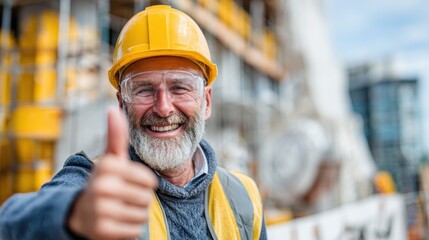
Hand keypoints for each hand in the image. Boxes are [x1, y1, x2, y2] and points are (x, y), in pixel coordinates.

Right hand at [68, 108, 157, 239]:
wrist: (82, 212)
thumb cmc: (104, 182)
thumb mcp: (111, 159)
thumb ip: (116, 136)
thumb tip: (113, 108)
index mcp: (106, 166)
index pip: (149, 180)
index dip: (145, 184)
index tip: (129, 183)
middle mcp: (100, 186)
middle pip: (147, 198)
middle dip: (140, 200)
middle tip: (123, 198)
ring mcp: (99, 210)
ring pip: (142, 215)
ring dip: (135, 214)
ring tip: (120, 209)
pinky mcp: (101, 231)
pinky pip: (133, 231)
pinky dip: (129, 229)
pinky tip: (116, 222)